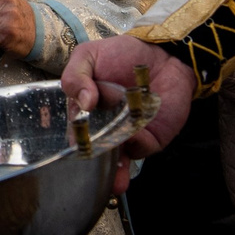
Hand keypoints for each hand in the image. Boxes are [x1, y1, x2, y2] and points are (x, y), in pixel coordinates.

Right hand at [61, 36, 194, 194]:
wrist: (162, 53)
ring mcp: (127, 136)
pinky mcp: (150, 138)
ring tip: (113, 180)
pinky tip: (133, 134)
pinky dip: (136, 144)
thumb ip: (75, 76)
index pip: (74, 135)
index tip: (72, 152)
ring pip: (117, 161)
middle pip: (95, 157)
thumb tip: (84, 103)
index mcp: (85, 114)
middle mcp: (104, 129)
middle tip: (89, 177)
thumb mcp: (89, 56)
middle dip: (92, 172)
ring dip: (114, 172)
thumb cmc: (122, 54)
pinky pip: (141, 148)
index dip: (73, 145)